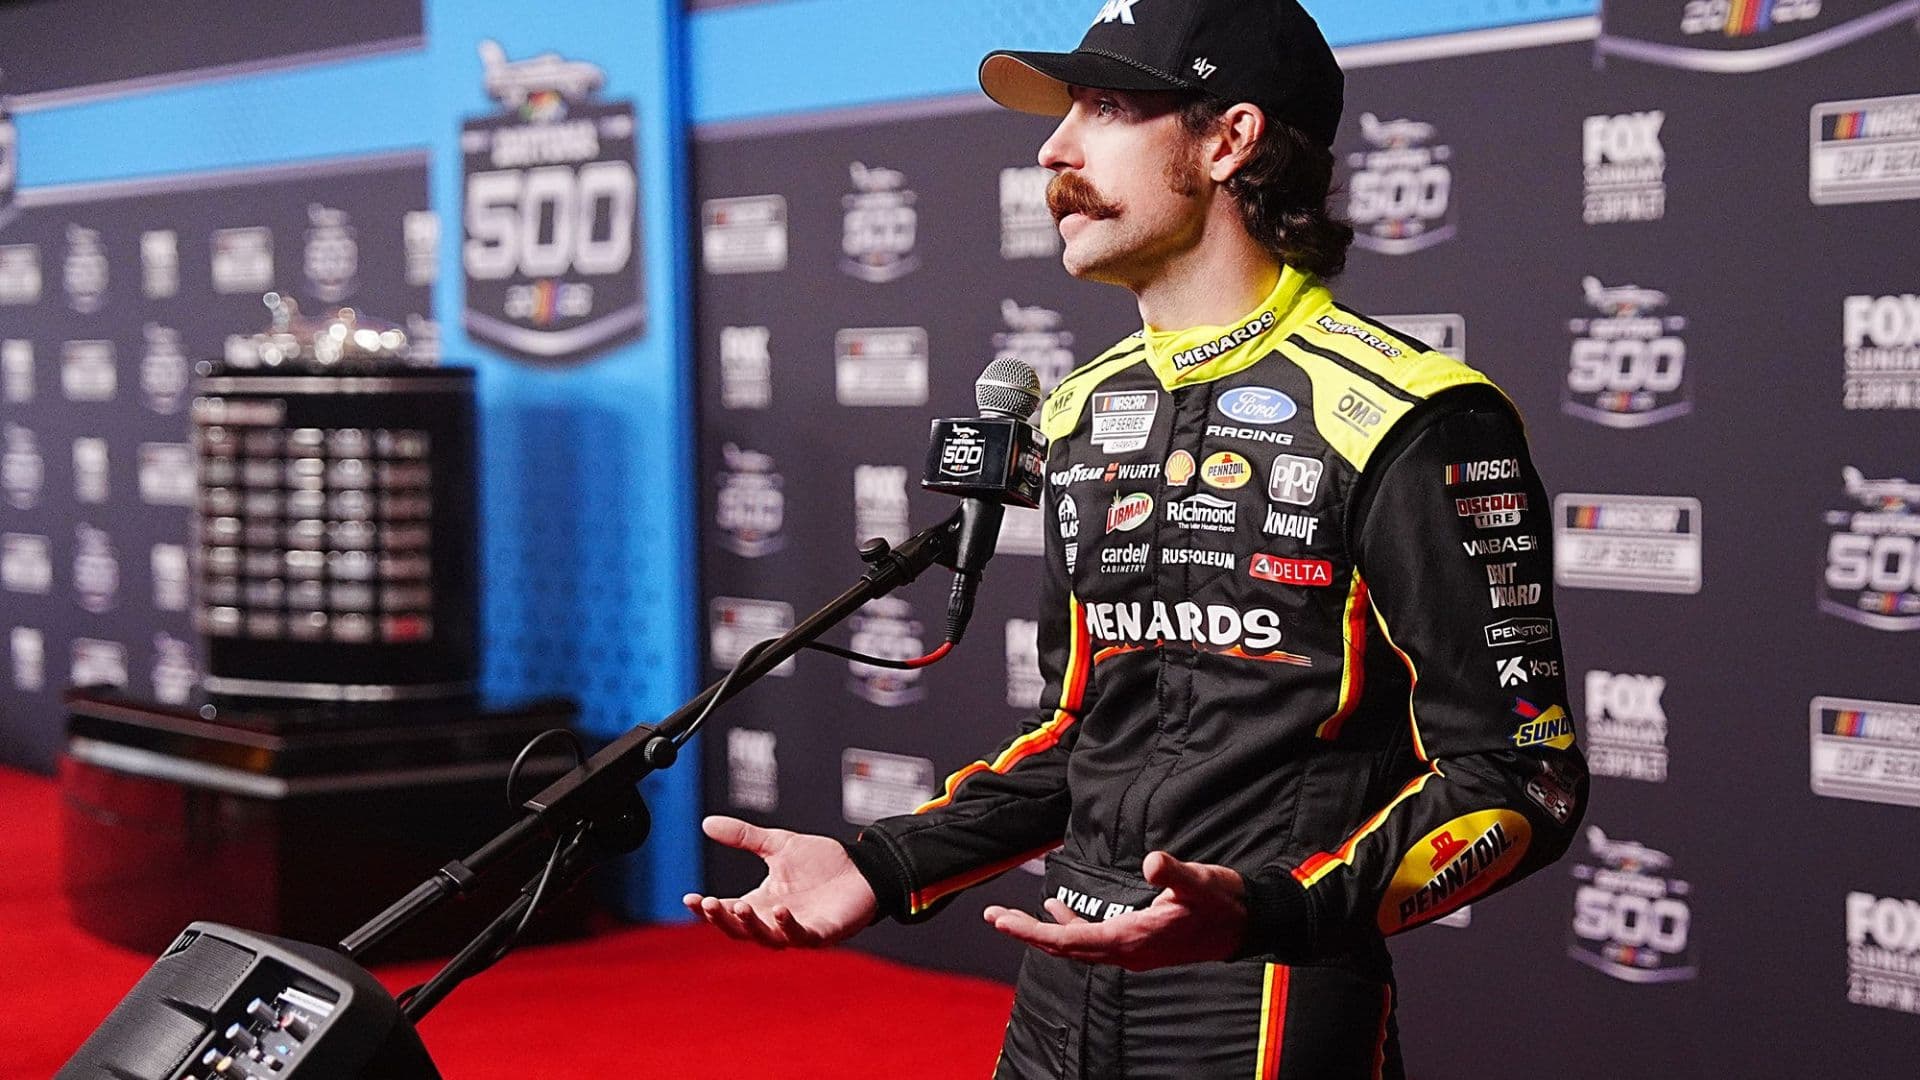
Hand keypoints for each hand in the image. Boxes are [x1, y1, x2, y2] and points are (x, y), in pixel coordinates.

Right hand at [682, 815, 877, 948]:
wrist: (862, 868)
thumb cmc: (822, 862)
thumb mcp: (777, 844)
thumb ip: (743, 837)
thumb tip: (707, 823)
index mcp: (761, 902)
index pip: (726, 911)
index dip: (707, 910)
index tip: (690, 899)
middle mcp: (775, 920)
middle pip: (740, 930)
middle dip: (722, 920)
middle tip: (709, 904)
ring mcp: (797, 929)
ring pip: (766, 937)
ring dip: (751, 925)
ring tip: (738, 906)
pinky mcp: (821, 933)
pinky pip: (801, 936)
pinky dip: (789, 927)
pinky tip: (782, 911)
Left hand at [982, 851, 1246, 970]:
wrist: (1248, 925)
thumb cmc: (1223, 903)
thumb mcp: (1199, 882)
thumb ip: (1175, 873)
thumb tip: (1154, 861)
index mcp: (1132, 939)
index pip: (1070, 942)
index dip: (1033, 932)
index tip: (1002, 921)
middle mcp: (1127, 951)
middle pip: (1065, 949)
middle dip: (1028, 932)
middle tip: (994, 917)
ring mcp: (1132, 950)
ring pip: (1077, 946)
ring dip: (1045, 931)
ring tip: (1014, 917)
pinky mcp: (1139, 942)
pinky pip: (1093, 940)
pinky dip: (1071, 926)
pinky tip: (1059, 909)